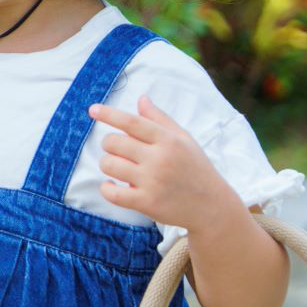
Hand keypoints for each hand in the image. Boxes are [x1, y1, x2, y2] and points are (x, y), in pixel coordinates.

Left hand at [88, 95, 241, 232]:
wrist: (213, 207)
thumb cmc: (196, 168)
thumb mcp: (184, 139)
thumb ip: (160, 119)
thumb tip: (141, 99)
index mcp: (169, 140)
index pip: (132, 122)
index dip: (109, 114)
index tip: (92, 109)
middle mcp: (160, 159)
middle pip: (114, 142)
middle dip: (109, 144)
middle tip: (119, 150)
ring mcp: (152, 182)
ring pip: (109, 164)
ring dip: (107, 164)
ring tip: (119, 167)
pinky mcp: (147, 203)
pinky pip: (112, 193)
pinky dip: (106, 188)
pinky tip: (112, 185)